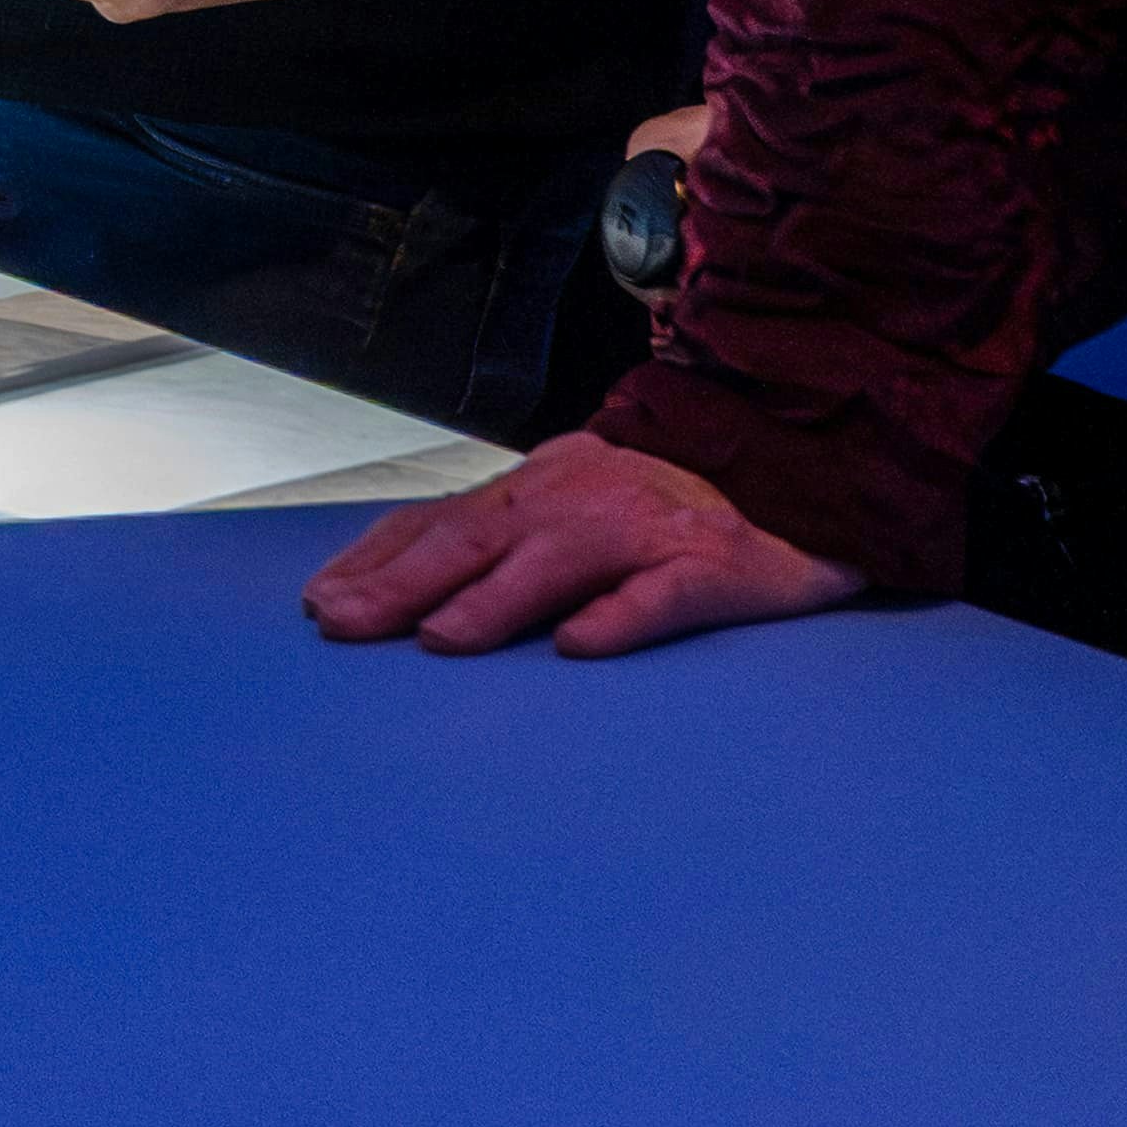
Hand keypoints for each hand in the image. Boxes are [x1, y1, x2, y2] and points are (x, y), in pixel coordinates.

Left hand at [303, 430, 870, 659]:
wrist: (806, 480)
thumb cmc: (677, 510)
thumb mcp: (581, 506)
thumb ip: (511, 541)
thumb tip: (412, 597)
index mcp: (548, 483)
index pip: (444, 518)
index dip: (379, 558)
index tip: (320, 600)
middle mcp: (587, 495)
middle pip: (481, 536)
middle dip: (403, 583)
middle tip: (343, 625)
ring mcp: (652, 527)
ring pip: (561, 560)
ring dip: (496, 601)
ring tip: (441, 639)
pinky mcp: (717, 564)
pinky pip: (665, 592)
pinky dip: (622, 617)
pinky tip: (583, 647)